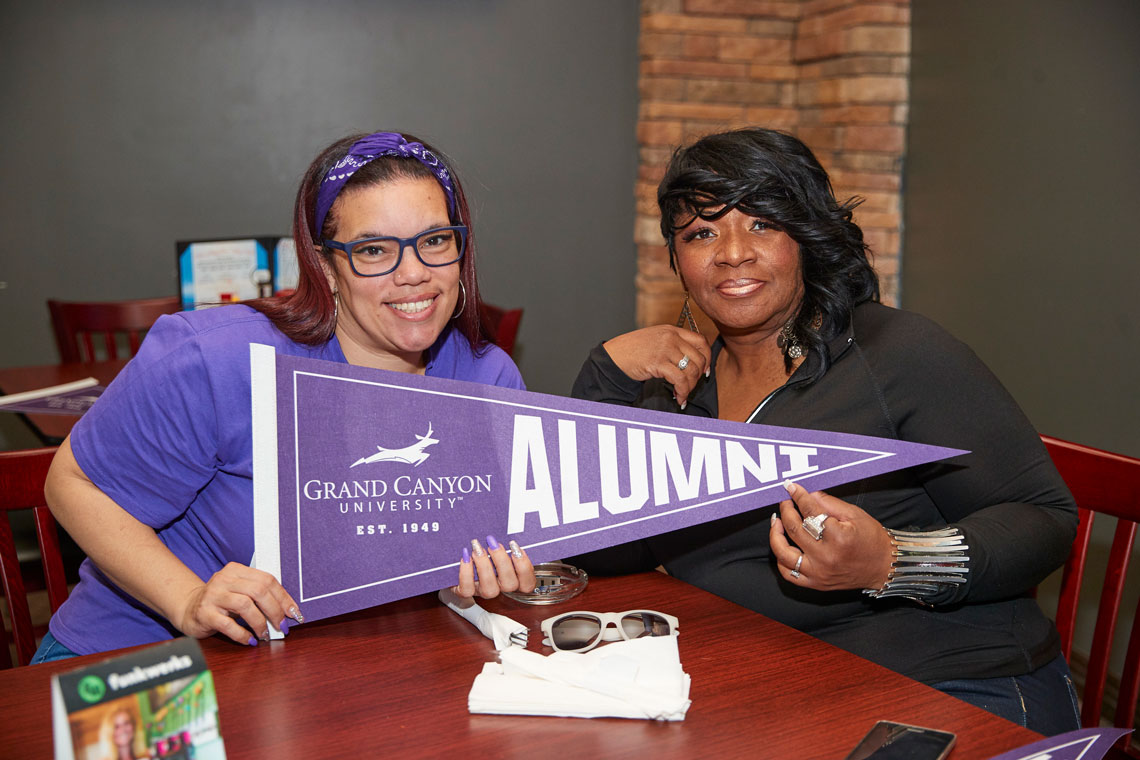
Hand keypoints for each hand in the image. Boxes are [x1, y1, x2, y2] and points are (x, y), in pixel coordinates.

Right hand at [177, 562, 301, 644]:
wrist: (189, 609)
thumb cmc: (222, 602)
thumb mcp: (240, 591)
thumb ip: (260, 595)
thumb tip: (288, 611)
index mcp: (236, 570)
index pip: (267, 580)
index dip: (283, 597)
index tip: (294, 613)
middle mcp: (224, 579)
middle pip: (258, 591)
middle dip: (275, 611)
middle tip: (282, 626)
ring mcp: (213, 595)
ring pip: (245, 606)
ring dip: (260, 623)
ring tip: (265, 635)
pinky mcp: (204, 613)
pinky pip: (228, 624)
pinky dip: (242, 634)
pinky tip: (249, 640)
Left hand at [452, 536, 535, 599]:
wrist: (458, 562)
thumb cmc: (485, 550)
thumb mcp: (498, 546)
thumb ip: (506, 543)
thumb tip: (510, 526)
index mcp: (513, 578)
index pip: (528, 583)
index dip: (523, 565)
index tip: (514, 545)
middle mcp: (500, 588)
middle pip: (510, 585)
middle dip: (502, 561)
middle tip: (493, 543)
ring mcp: (483, 591)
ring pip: (490, 589)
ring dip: (484, 566)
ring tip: (477, 547)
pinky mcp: (466, 592)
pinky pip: (467, 590)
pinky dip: (465, 573)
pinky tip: (465, 557)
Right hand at [603, 326, 711, 407]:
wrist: (614, 356)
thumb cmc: (632, 350)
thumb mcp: (656, 340)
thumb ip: (673, 345)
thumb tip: (692, 362)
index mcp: (672, 330)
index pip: (701, 341)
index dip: (707, 358)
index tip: (705, 370)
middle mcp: (671, 337)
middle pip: (698, 358)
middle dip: (698, 377)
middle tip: (690, 386)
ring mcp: (665, 349)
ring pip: (691, 371)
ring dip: (689, 387)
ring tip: (682, 394)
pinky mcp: (658, 362)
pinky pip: (679, 380)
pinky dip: (682, 392)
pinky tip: (678, 397)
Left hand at [769, 482, 893, 590]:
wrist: (883, 567)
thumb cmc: (871, 540)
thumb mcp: (855, 515)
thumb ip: (829, 503)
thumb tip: (807, 494)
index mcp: (838, 538)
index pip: (810, 511)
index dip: (798, 497)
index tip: (791, 487)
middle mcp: (825, 557)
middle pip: (794, 529)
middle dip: (786, 511)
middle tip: (786, 502)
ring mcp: (818, 572)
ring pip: (783, 553)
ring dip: (775, 535)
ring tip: (777, 522)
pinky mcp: (815, 583)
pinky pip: (788, 573)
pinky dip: (781, 559)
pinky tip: (783, 545)